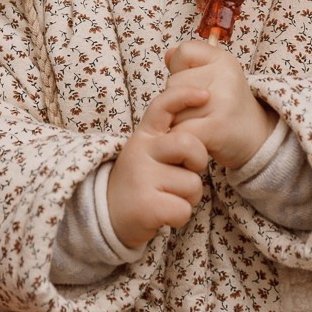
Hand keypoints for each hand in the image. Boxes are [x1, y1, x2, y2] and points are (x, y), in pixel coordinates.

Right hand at [107, 87, 210, 248]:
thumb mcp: (148, 152)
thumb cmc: (141, 181)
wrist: (106, 216)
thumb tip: (197, 117)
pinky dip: (179, 216)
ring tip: (166, 197)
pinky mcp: (146, 206)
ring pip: (192, 184)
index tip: (204, 94)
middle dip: (198, 162)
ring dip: (187, 197)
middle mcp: (140, 151)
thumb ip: (169, 138)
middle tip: (185, 172)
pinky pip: (184, 210)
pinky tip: (162, 214)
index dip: (184, 96)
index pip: (163, 106)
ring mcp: (142, 178)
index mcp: (144, 135)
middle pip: (190, 146)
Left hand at [161, 36, 276, 170]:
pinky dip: (181, 137)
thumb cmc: (227, 106)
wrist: (257, 138)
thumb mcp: (215, 76)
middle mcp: (225, 76)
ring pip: (172, 109)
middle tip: (200, 110)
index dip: (181, 69)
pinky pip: (179, 130)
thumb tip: (168, 55)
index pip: (184, 52)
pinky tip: (196, 138)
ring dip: (178, 122)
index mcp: (224, 60)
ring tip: (201, 124)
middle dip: (177, 100)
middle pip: (173, 84)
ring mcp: (222, 101)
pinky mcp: (216, 127)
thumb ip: (189, 64)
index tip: (197, 84)